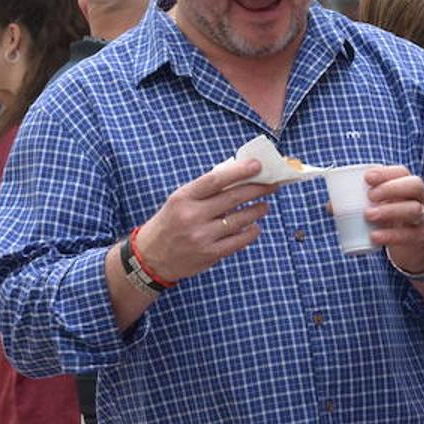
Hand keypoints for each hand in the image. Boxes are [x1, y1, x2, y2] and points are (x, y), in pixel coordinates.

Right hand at [134, 158, 275, 281]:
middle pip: (233, 198)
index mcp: (183, 198)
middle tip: (272, 185)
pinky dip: (251, 231)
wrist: (150, 258)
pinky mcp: (210, 254)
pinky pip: (239, 240)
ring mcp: (202, 236)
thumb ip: (205, 191)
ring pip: (240, 219)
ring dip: (257, 210)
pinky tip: (254, 226)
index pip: (216, 179)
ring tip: (265, 205)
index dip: (239, 171)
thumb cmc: (170, 223)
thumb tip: (238, 176)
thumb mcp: (179, 201)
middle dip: (257, 189)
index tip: (257, 165)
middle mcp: (192, 216)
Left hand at [363, 165, 423, 274]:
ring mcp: (423, 217)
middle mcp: (420, 198)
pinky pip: (408, 235)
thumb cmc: (392, 217)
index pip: (402, 172)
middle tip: (369, 196)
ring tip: (368, 215)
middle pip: (414, 185)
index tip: (367, 178)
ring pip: (414, 209)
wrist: (413, 244)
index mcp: (408, 185)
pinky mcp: (419, 237)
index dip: (386, 172)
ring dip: (390, 210)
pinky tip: (374, 236)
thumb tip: (330, 205)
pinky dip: (390, 236)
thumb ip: (358, 202)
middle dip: (391, 188)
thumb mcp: (380, 206)